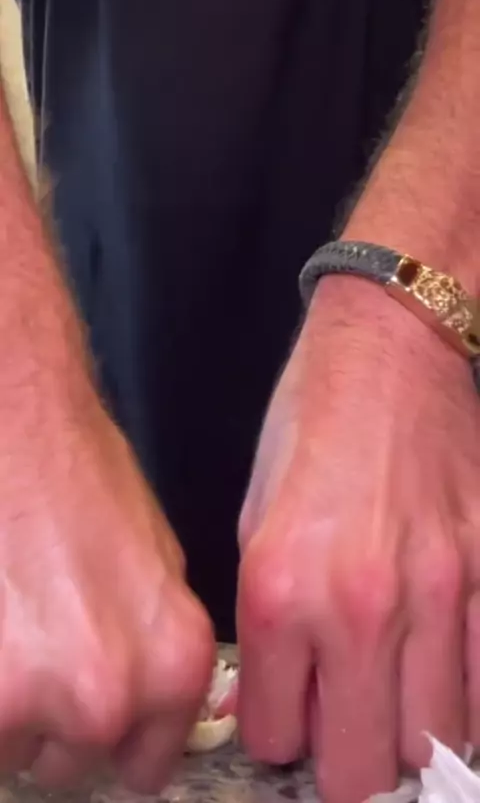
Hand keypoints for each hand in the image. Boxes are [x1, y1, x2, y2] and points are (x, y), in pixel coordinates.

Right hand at [0, 390, 213, 790]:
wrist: (24, 429)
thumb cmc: (83, 481)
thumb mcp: (157, 570)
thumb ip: (155, 653)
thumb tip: (141, 704)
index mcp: (173, 664)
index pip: (147, 764)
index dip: (114, 742)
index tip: (93, 725)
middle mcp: (113, 694)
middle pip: (76, 762)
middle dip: (56, 720)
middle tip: (40, 647)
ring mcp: (36, 700)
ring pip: (15, 751)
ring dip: (10, 709)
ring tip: (13, 627)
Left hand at [237, 277, 479, 802]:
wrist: (389, 350)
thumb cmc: (310, 426)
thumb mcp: (254, 520)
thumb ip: (264, 624)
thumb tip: (272, 701)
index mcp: (280, 588)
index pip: (278, 736)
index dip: (280, 733)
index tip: (288, 713)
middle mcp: (359, 605)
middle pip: (360, 768)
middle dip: (343, 762)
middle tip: (341, 723)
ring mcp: (437, 592)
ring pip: (435, 744)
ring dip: (406, 735)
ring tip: (391, 701)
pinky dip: (461, 698)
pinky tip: (439, 672)